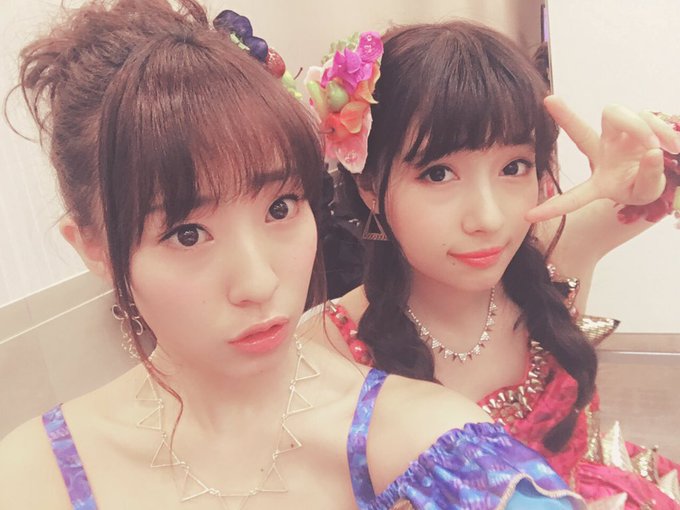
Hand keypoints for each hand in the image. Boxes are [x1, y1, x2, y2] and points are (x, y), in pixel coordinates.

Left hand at [526, 96, 679, 222]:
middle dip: (564, 116)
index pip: (574, 196)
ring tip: (664, 148)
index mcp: (599, 180)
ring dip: (642, 130)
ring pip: (618, 116)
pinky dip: (661, 130)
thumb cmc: (645, 183)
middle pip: (580, 132)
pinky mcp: (635, 120)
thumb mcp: (647, 191)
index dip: (554, 207)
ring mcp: (616, 135)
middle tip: (551, 101)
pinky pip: (646, 116)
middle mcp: (601, 152)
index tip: (528, 216)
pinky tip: (672, 145)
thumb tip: (652, 152)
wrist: (666, 166)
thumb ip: (649, 178)